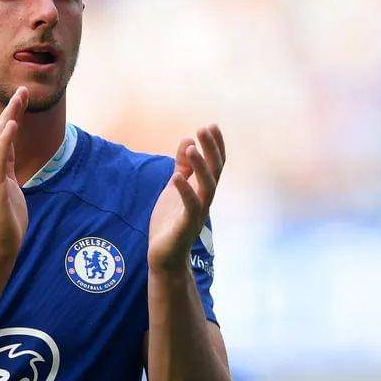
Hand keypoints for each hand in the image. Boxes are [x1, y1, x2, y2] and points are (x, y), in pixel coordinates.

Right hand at [0, 87, 29, 263]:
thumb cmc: (6, 222)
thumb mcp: (10, 189)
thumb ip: (7, 171)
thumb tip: (9, 155)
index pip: (2, 137)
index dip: (11, 116)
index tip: (22, 98)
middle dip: (11, 110)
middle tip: (23, 90)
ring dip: (9, 118)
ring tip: (19, 99)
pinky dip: (5, 140)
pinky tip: (11, 124)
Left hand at [148, 124, 224, 272]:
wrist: (164, 255)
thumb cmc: (170, 222)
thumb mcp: (174, 188)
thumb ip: (182, 166)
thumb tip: (187, 140)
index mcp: (202, 190)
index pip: (215, 164)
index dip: (215, 146)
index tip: (211, 125)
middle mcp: (205, 200)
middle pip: (215, 171)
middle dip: (211, 149)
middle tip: (204, 128)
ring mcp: (198, 212)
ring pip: (207, 187)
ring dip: (200, 166)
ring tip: (192, 147)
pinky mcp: (186, 225)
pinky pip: (190, 206)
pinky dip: (185, 190)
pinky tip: (177, 176)